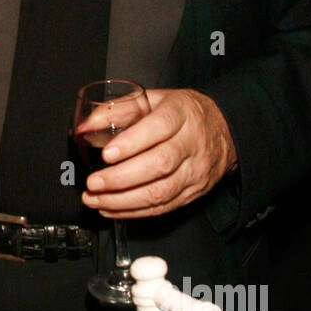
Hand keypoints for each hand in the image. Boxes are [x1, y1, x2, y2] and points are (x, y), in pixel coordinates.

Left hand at [82, 88, 237, 218]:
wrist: (224, 132)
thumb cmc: (184, 114)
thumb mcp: (155, 99)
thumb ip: (120, 109)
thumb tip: (86, 126)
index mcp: (182, 114)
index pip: (159, 128)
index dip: (132, 143)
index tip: (107, 154)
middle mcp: (192, 143)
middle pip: (159, 164)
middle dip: (121, 178)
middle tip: (93, 183)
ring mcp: (195, 171)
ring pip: (160, 192)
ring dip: (122, 201)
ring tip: (95, 200)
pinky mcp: (193, 193)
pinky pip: (163, 207)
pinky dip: (134, 212)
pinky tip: (111, 209)